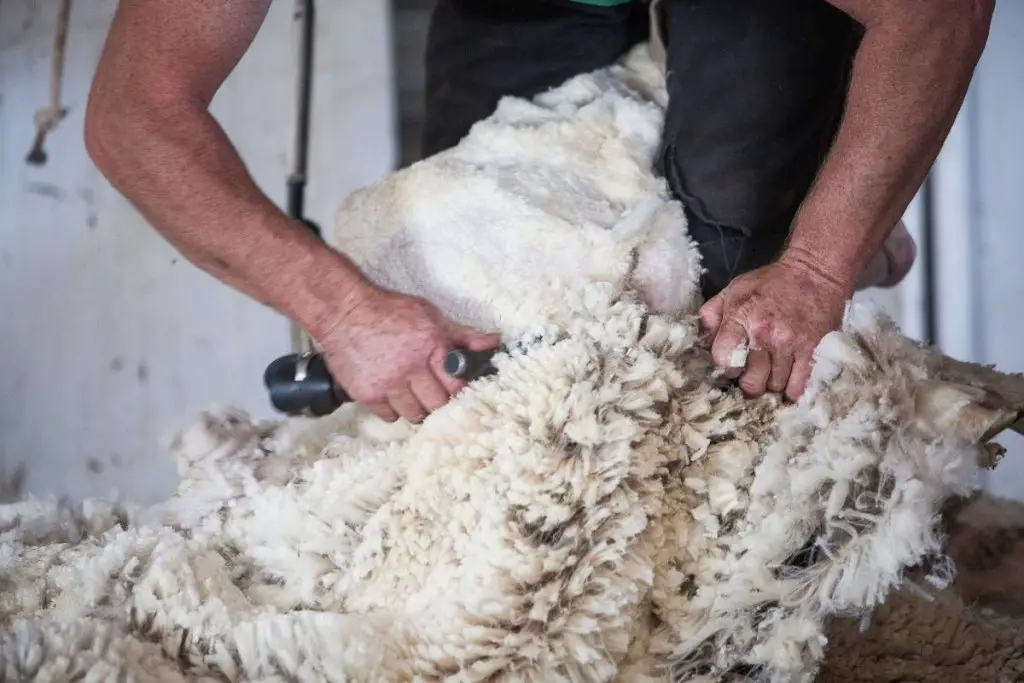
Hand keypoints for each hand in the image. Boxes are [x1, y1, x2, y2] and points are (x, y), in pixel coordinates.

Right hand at [319, 287, 500, 422]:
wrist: (344, 312)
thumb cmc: (390, 312)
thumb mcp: (431, 317)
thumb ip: (463, 335)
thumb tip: (495, 342)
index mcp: (431, 348)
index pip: (456, 386)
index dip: (461, 393)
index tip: (459, 393)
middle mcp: (410, 369)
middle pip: (437, 406)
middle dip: (440, 403)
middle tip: (437, 396)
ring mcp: (388, 384)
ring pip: (414, 415)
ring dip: (418, 409)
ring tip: (414, 395)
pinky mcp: (367, 394)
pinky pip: (390, 417)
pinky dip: (394, 410)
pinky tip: (393, 394)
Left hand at [697, 256, 850, 401]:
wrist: (816, 272)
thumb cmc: (771, 282)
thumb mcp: (734, 290)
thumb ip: (712, 316)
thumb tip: (702, 344)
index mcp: (741, 318)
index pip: (723, 360)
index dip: (725, 367)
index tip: (731, 363)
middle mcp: (765, 334)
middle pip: (751, 383)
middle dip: (748, 382)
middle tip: (752, 374)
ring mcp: (790, 345)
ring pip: (775, 387)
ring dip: (771, 385)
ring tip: (770, 374)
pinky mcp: (813, 351)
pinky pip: (799, 386)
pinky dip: (791, 390)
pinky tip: (788, 381)